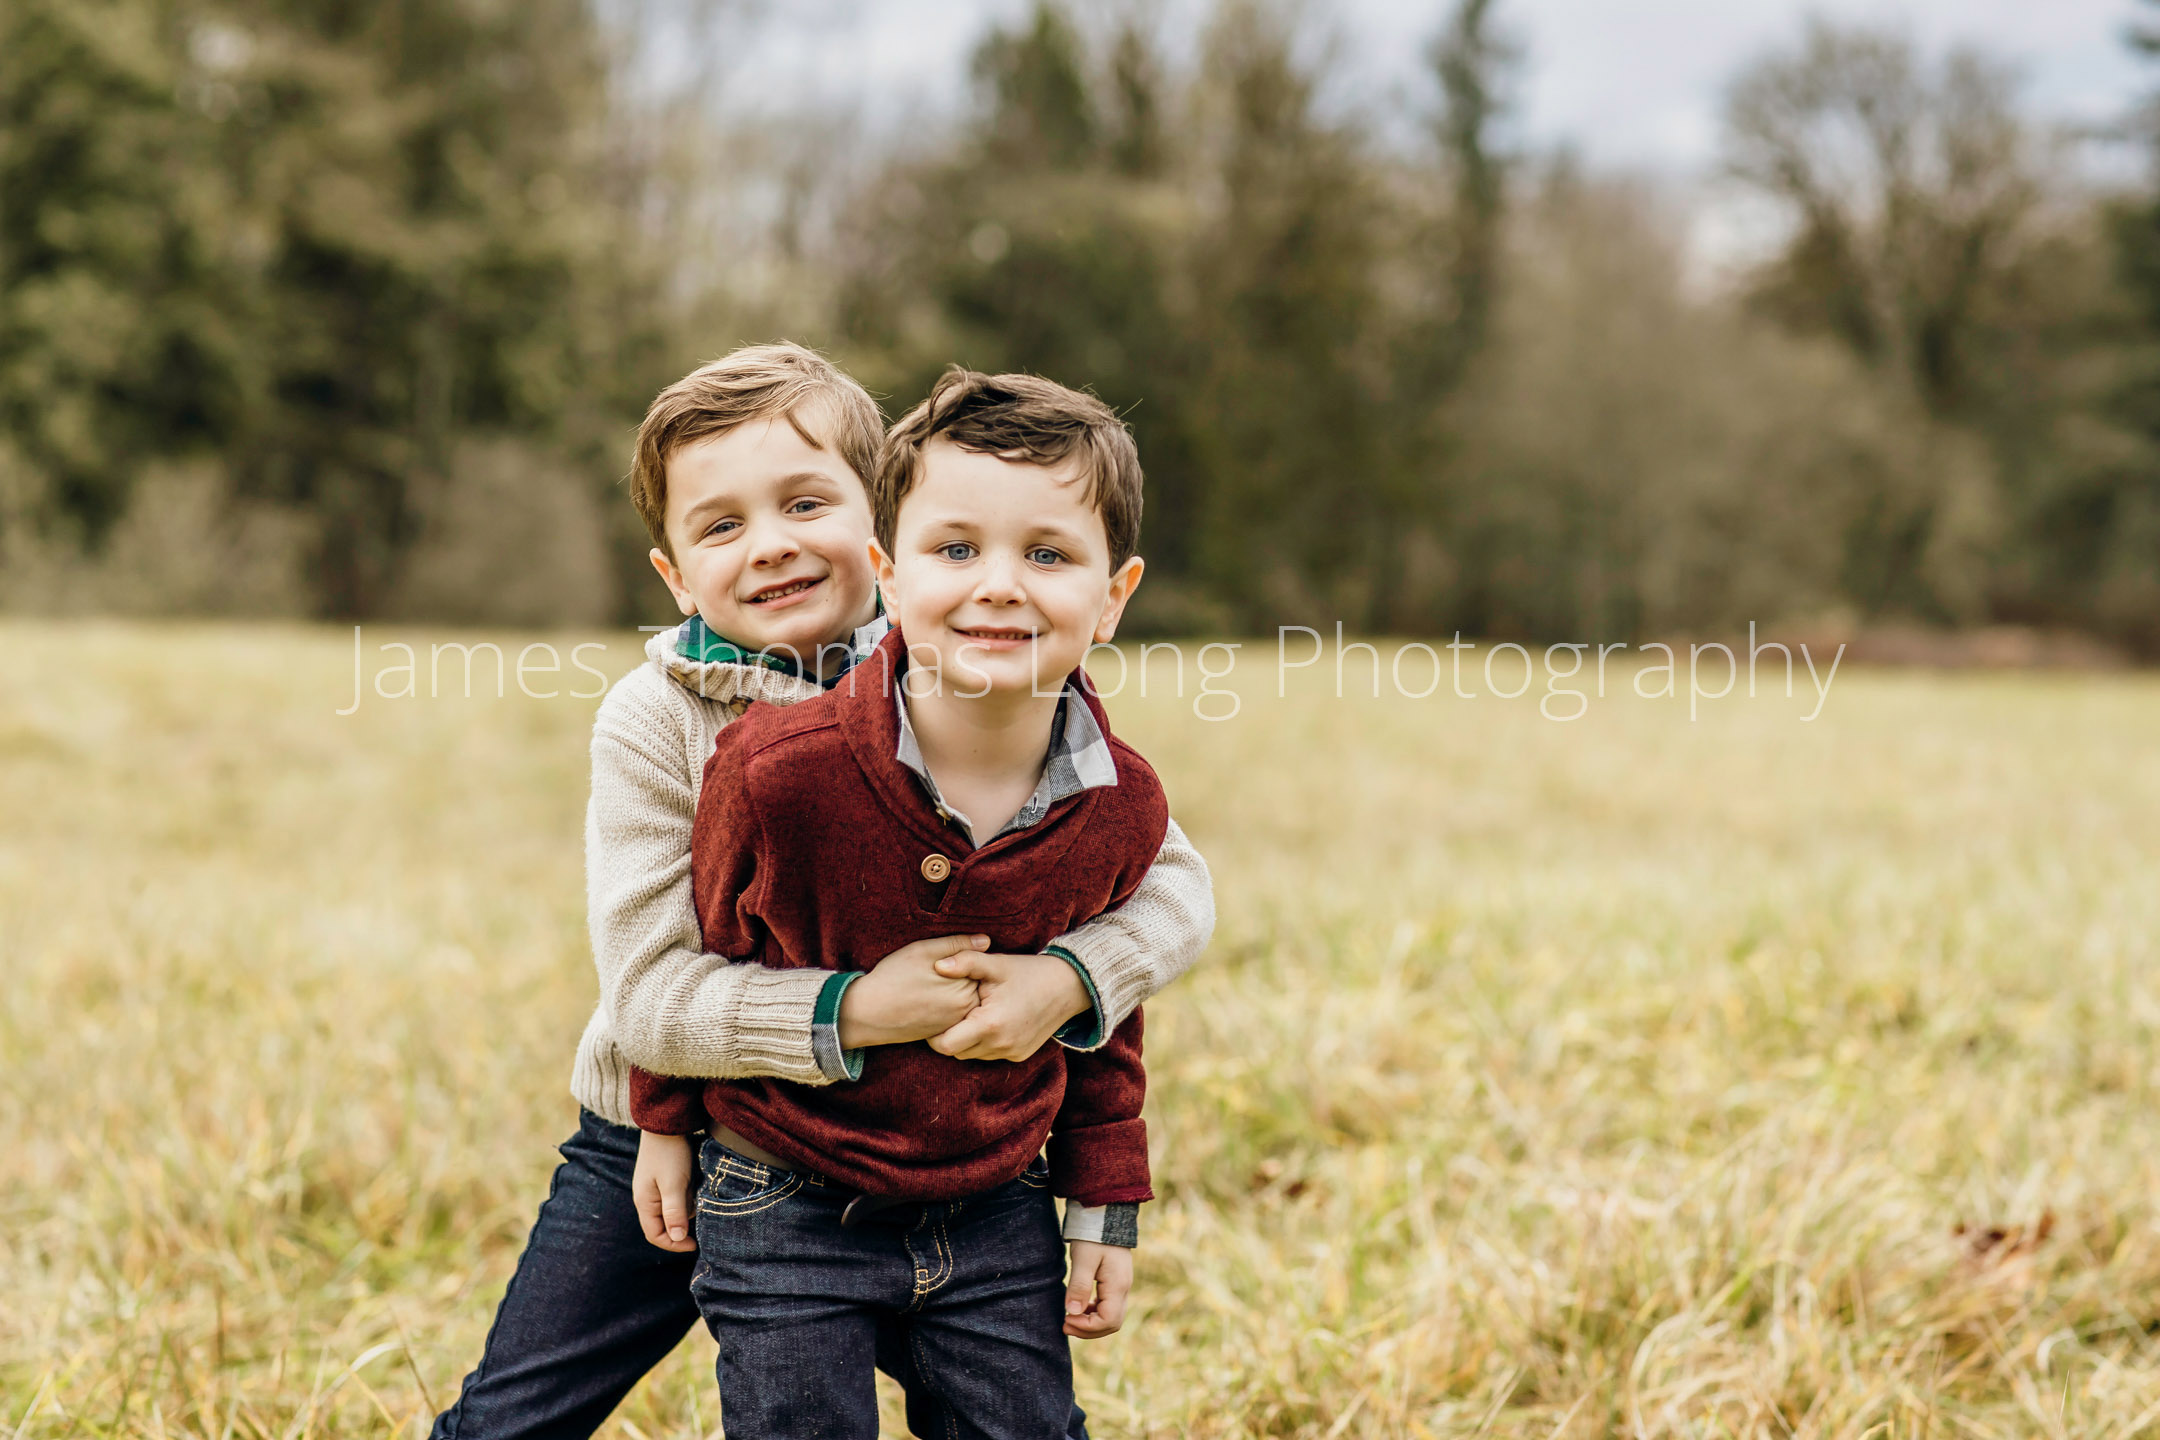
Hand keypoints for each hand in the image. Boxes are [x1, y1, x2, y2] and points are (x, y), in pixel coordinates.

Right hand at [633, 1130, 697, 1252]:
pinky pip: (678, 1195)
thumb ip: (675, 1212)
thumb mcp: (674, 1184)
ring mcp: (655, 1188)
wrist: (667, 1122)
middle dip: (684, 1223)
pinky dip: (689, 1193)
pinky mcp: (665, 1178)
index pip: (655, 1235)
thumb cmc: (669, 1153)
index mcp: (644, 1203)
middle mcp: (647, 1198)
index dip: (674, 1244)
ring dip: (688, 1205)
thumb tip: (677, 1239)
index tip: (695, 1244)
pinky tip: (696, 1181)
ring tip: (697, 1189)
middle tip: (701, 1217)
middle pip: (665, 1224)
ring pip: (675, 1209)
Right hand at [837, 934, 989, 1048]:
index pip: (979, 966)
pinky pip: (952, 1013)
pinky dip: (943, 1004)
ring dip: (952, 989)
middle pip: (973, 983)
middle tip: (932, 972)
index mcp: (965, 987)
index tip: (942, 958)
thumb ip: (957, 944)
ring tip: (927, 984)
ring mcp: (954, 1023)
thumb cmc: (893, 977)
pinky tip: (926, 998)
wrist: (867, 1013)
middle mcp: (965, 1009)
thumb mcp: (924, 950)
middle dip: (961, 974)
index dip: (963, 956)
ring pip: (963, 998)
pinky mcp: (942, 1032)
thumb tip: (987, 941)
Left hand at [927, 951, 1090, 1060]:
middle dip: (949, 1036)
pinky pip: (990, 1054)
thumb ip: (966, 962)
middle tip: (950, 1014)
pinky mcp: (1020, 1055)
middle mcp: (1000, 1044)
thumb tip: (937, 965)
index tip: (936, 1016)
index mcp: (990, 1024)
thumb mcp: (997, 963)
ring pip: (972, 1055)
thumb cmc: (1029, 972)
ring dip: (967, 1040)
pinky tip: (988, 1021)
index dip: (934, 1034)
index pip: (945, 1045)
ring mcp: (1011, 1052)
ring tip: (970, 1015)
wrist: (1069, 987)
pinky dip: (984, 1042)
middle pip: (956, 1052)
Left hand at [1064, 1241, 1131, 1337]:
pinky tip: (1078, 1308)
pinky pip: (1108, 1307)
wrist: (1104, 1214)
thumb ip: (1079, 1286)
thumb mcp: (1083, 1259)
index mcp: (1118, 1284)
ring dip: (1091, 1323)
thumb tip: (1072, 1313)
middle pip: (1113, 1323)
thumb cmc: (1093, 1234)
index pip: (1108, 1321)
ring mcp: (1122, 1285)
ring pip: (1111, 1317)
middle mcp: (1124, 1288)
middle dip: (1088, 1330)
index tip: (1066, 1319)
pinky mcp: (1116, 1282)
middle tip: (1065, 1325)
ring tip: (1069, 1319)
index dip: (1087, 1327)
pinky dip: (1093, 1313)